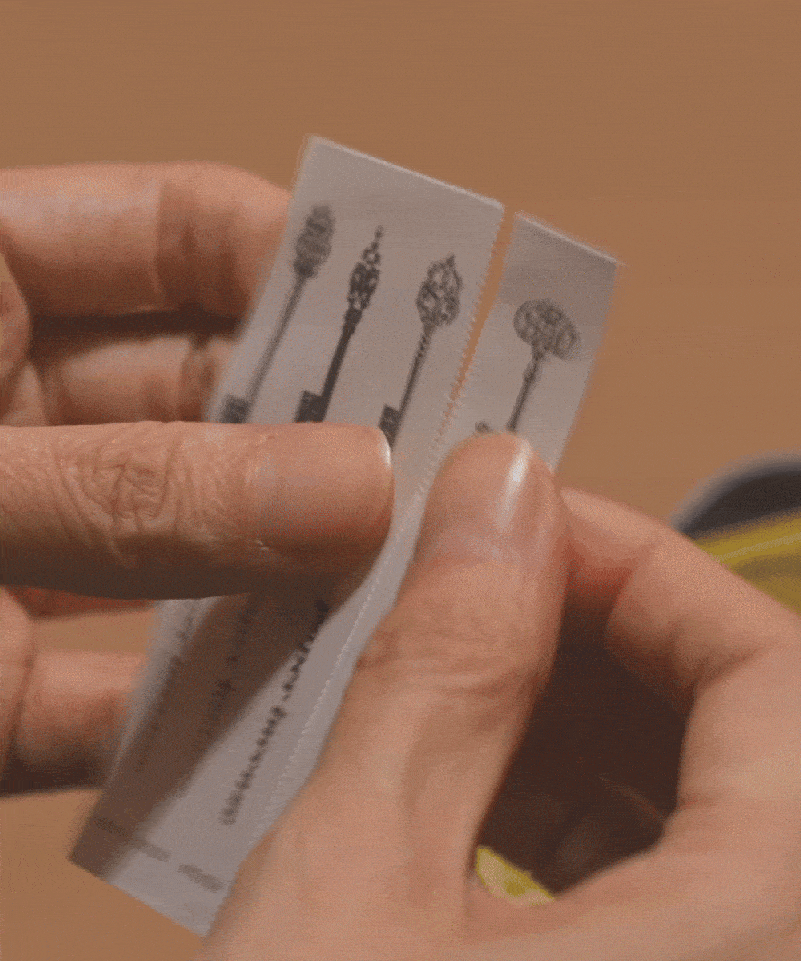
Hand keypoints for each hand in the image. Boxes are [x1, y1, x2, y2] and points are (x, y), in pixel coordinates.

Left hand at [0, 163, 392, 793]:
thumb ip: (138, 490)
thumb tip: (347, 488)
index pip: (174, 238)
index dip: (302, 270)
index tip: (418, 328)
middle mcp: (4, 417)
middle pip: (204, 407)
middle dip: (322, 448)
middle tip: (441, 484)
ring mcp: (8, 553)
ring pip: (183, 555)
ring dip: (279, 592)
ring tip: (396, 605)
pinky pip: (115, 695)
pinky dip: (190, 723)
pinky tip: (283, 730)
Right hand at [202, 433, 800, 960]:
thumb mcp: (356, 885)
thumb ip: (441, 671)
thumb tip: (497, 495)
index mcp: (763, 930)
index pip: (771, 671)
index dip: (636, 571)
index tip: (516, 532)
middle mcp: (775, 957)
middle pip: (744, 731)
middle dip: (589, 645)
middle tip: (461, 599)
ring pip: (703, 812)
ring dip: (569, 730)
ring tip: (439, 686)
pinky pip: (667, 895)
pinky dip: (572, 827)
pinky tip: (461, 797)